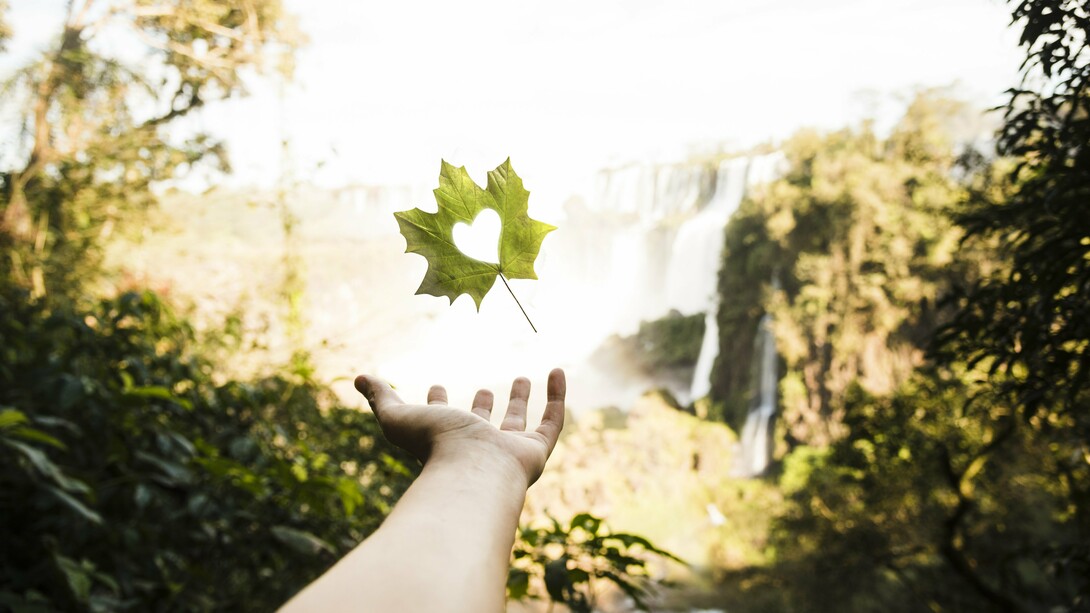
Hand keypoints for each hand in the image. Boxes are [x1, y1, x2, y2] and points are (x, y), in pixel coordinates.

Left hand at [353, 368, 565, 486]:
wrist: (472, 471)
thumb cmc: (433, 446)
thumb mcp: (398, 417)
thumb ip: (381, 398)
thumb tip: (359, 378)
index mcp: (444, 442)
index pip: (439, 422)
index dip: (436, 404)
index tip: (435, 384)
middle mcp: (476, 449)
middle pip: (481, 426)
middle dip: (483, 407)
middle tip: (486, 388)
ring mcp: (507, 452)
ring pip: (516, 425)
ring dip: (519, 402)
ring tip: (521, 377)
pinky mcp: (536, 451)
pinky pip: (552, 421)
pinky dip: (557, 396)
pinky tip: (557, 371)